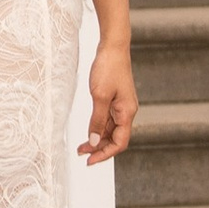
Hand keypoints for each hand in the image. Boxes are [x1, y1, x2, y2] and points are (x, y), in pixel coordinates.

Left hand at [80, 39, 136, 163]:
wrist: (113, 46)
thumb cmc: (108, 68)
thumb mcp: (99, 96)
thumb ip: (97, 121)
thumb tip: (94, 142)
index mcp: (127, 113)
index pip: (119, 142)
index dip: (105, 154)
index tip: (90, 161)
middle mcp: (127, 111)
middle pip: (116, 138)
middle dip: (100, 149)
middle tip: (82, 155)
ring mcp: (122, 105)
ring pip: (111, 130)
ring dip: (98, 139)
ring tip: (82, 147)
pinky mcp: (116, 99)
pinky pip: (109, 119)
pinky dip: (99, 127)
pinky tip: (89, 131)